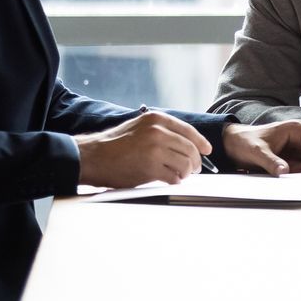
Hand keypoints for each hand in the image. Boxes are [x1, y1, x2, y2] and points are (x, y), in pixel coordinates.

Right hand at [74, 110, 210, 187]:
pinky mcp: (151, 168)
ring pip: (186, 164)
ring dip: (186, 173)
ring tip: (180, 175)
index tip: (206, 150)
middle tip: (194, 169)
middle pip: (191, 149)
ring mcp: (155, 150)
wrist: (94, 156)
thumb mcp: (140, 127)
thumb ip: (161, 131)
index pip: (188, 131)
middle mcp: (158, 132)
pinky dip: (175, 180)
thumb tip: (185, 143)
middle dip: (196, 162)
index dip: (201, 142)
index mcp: (156, 119)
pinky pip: (174, 177)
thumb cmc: (115, 144)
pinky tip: (170, 180)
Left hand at [224, 120, 300, 174]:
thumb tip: (284, 171)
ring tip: (290, 178)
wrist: (232, 144)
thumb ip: (271, 161)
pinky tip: (288, 179)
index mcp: (297, 130)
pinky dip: (300, 177)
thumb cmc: (244, 141)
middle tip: (299, 179)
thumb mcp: (256, 152)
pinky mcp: (294, 160)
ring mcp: (299, 150)